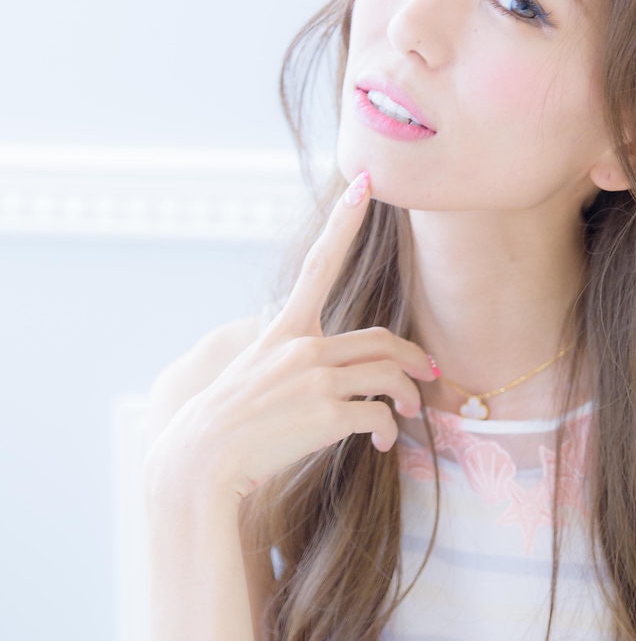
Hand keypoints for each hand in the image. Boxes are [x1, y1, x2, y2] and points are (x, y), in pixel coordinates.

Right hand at [144, 171, 437, 503]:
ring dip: (408, 396)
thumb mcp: (254, 371)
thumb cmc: (229, 420)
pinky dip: (387, 430)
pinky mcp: (328, 414)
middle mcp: (303, 347)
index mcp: (284, 329)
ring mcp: (316, 379)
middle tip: (428, 373)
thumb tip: (330, 368)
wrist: (202, 457)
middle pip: (381, 341)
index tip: (364, 182)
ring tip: (408, 412)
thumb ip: (292, 357)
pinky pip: (378, 415)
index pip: (319, 263)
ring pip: (389, 376)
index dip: (344, 222)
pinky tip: (381, 443)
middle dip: (413, 357)